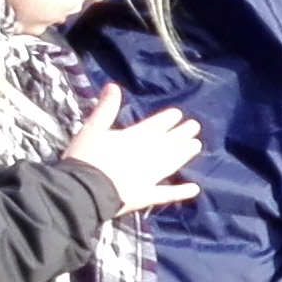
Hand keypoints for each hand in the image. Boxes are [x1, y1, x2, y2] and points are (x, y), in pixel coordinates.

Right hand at [65, 85, 204, 215]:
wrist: (85, 191)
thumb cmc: (86, 157)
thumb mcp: (93, 128)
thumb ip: (106, 108)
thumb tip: (113, 85)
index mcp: (136, 136)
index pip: (156, 124)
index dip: (168, 119)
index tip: (179, 114)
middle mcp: (149, 154)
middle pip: (169, 141)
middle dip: (182, 133)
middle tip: (195, 127)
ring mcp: (151, 176)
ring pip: (172, 162)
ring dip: (185, 154)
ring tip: (197, 146)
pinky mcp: (147, 196)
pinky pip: (167, 193)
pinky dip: (181, 192)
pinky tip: (195, 189)